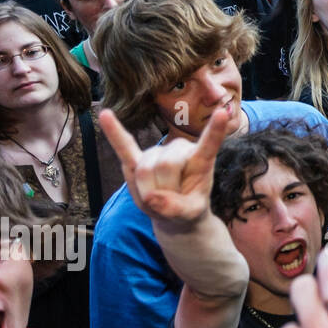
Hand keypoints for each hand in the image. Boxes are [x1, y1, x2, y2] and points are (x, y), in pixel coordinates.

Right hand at [98, 106, 227, 230]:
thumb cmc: (187, 209)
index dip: (215, 130)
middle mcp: (179, 149)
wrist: (172, 213)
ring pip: (145, 169)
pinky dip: (113, 132)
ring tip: (157, 195)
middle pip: (165, 165)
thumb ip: (176, 209)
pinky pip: (123, 145)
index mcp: (201, 159)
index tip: (222, 112)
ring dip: (147, 190)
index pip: (210, 143)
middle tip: (169, 201)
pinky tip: (104, 114)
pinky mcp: (136, 158)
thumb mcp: (190, 215)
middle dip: (163, 190)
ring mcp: (158, 152)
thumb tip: (152, 198)